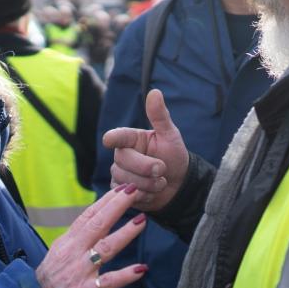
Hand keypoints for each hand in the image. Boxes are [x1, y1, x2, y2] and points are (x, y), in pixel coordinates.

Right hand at [36, 184, 147, 287]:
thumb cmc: (51, 275)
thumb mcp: (60, 250)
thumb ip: (78, 236)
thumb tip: (97, 217)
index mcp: (69, 241)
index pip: (88, 216)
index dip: (105, 201)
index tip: (121, 188)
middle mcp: (74, 252)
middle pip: (98, 224)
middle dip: (116, 206)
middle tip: (132, 191)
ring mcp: (80, 271)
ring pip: (105, 248)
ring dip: (125, 233)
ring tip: (141, 220)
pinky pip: (108, 282)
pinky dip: (125, 276)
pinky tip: (140, 269)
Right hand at [102, 89, 188, 211]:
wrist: (179, 185)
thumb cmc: (174, 156)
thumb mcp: (170, 135)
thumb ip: (160, 116)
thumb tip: (155, 92)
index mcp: (131, 139)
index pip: (119, 137)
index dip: (114, 138)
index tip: (109, 140)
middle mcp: (122, 155)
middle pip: (125, 161)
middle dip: (147, 168)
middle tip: (162, 169)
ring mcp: (120, 174)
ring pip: (127, 180)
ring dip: (150, 184)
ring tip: (160, 181)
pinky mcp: (121, 192)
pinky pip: (128, 196)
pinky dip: (145, 195)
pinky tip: (152, 192)